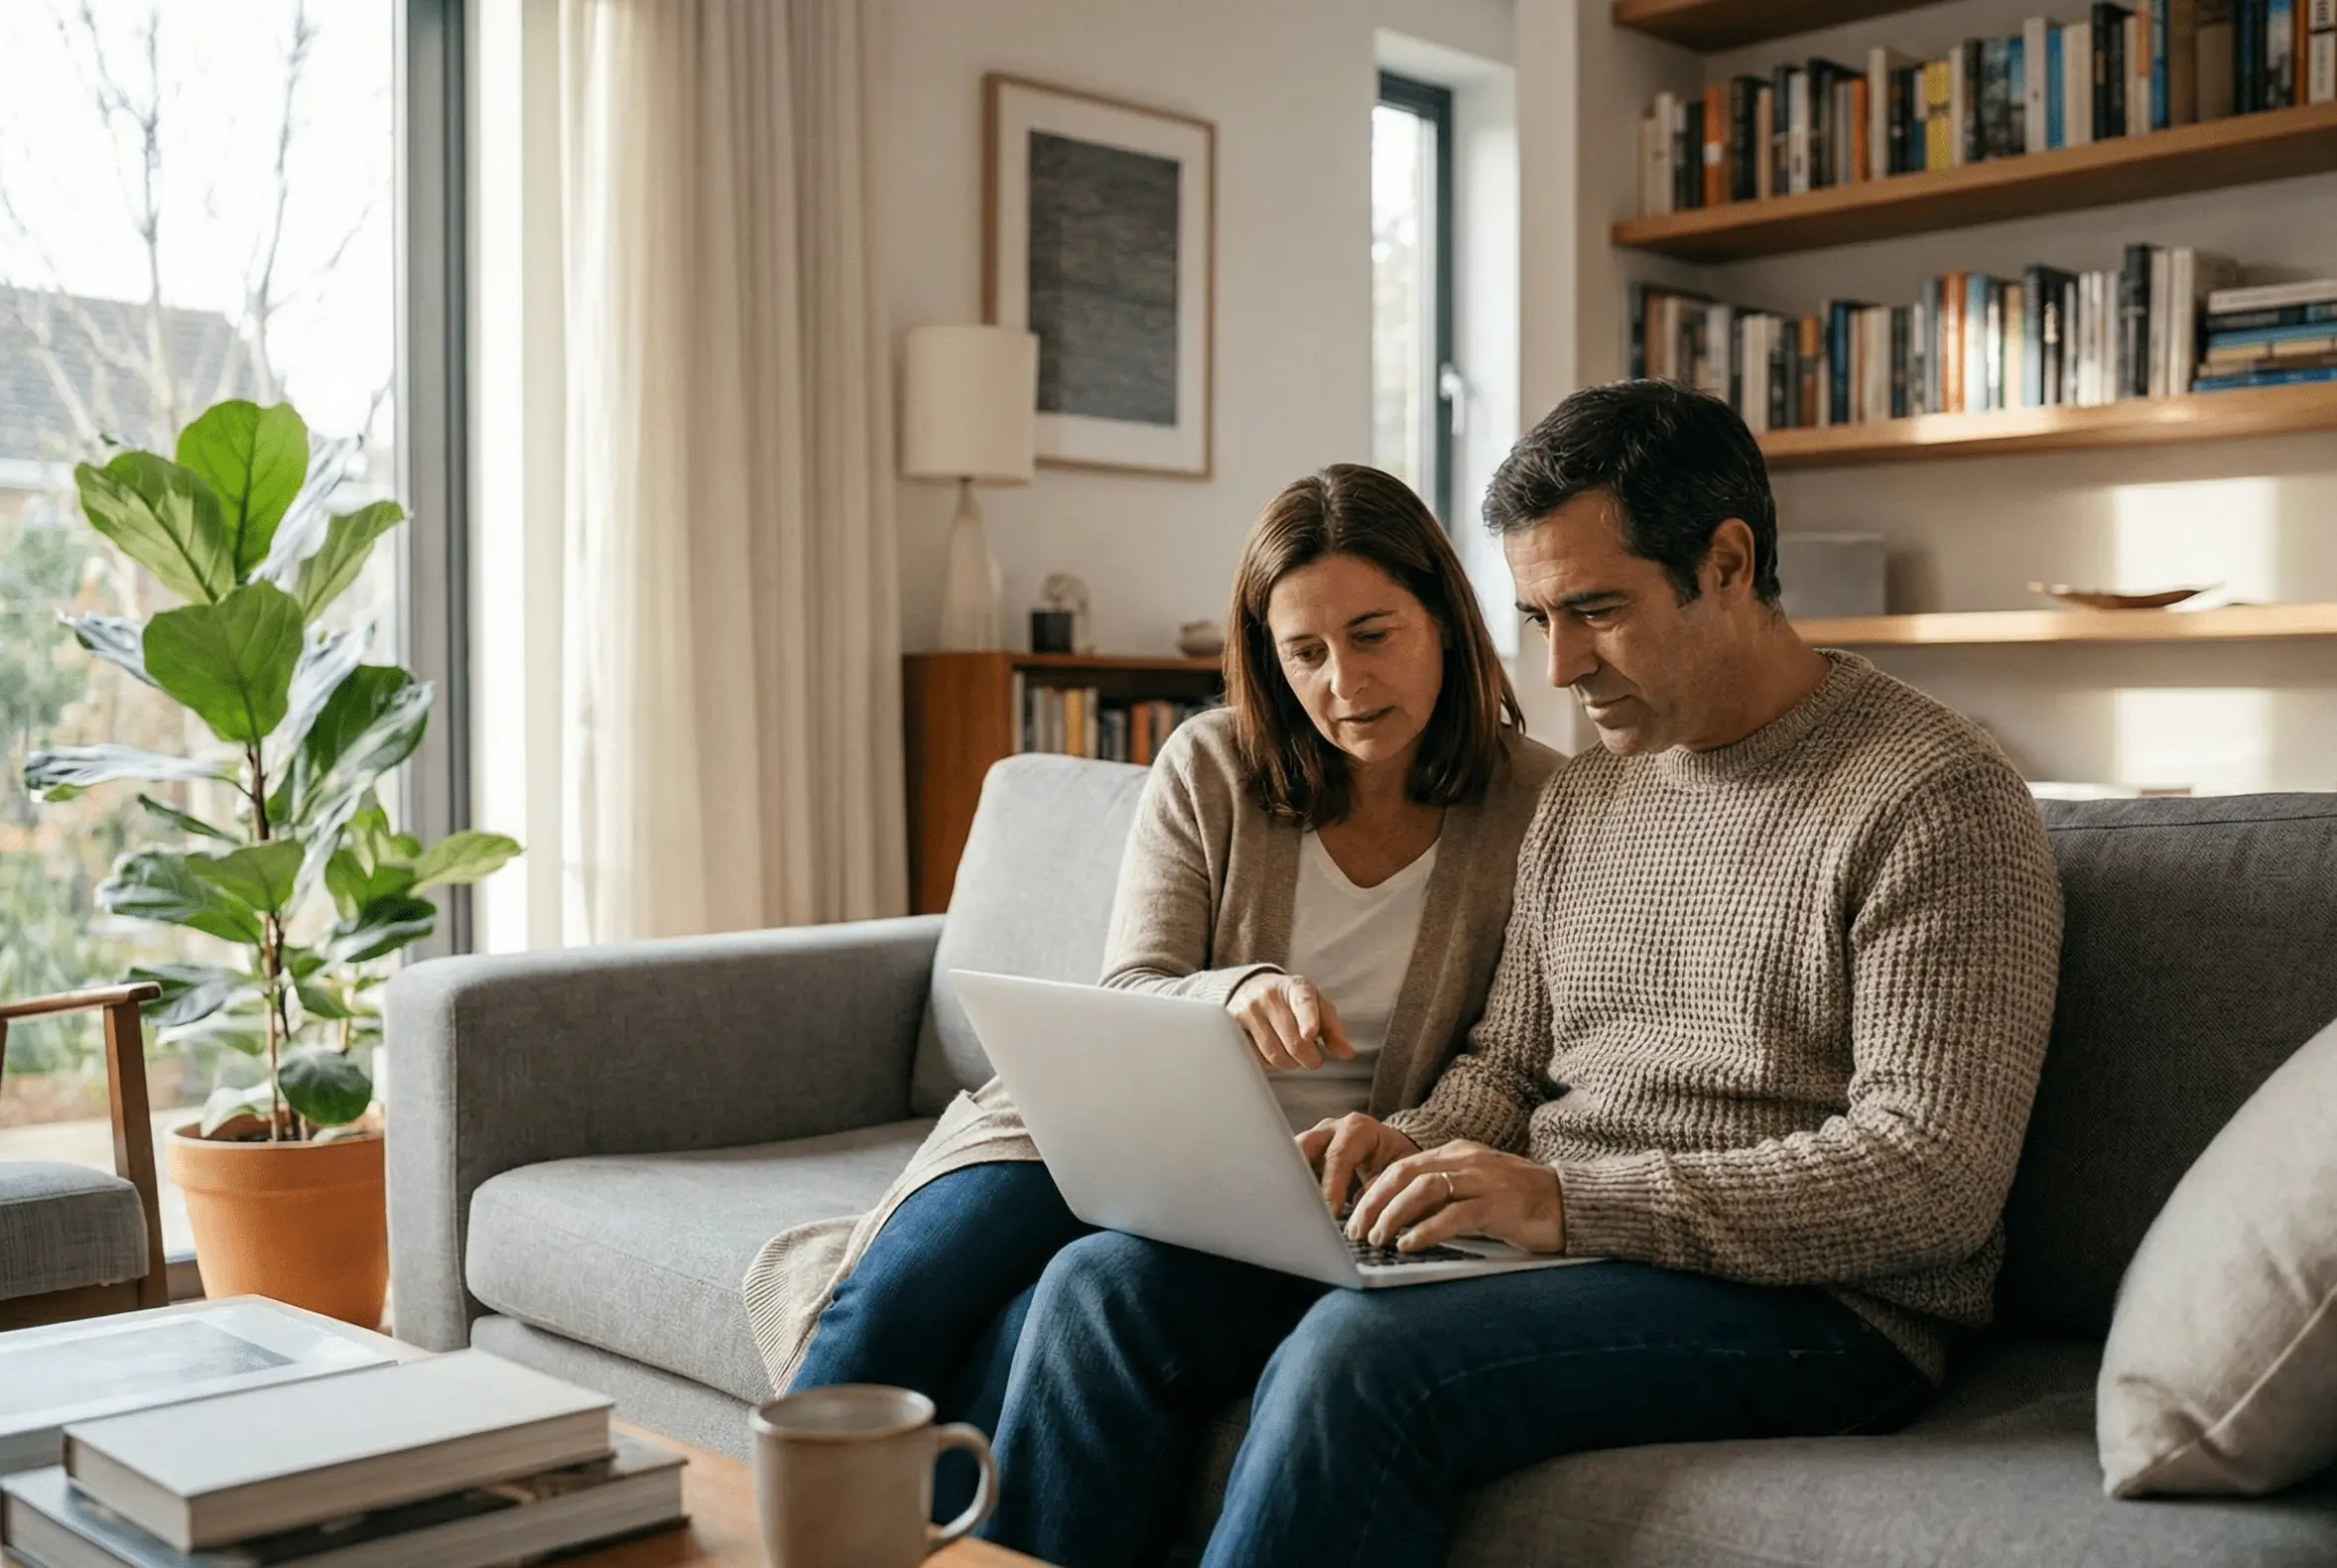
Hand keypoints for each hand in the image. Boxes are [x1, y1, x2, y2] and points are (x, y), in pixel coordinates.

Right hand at [1228, 972, 1355, 1070]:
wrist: (1253, 987)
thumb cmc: (1293, 1001)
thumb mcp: (1318, 1006)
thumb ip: (1334, 1029)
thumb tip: (1347, 1054)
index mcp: (1297, 987)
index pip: (1303, 1003)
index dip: (1308, 1020)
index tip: (1310, 1034)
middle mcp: (1270, 995)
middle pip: (1294, 1042)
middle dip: (1310, 1059)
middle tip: (1315, 1059)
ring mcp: (1249, 1009)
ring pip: (1275, 1054)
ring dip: (1291, 1064)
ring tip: (1296, 1055)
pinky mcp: (1233, 1025)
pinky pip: (1256, 1057)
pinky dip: (1271, 1063)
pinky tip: (1276, 1051)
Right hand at [1299, 1113, 1418, 1212]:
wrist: (1393, 1151)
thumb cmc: (1398, 1162)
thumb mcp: (1399, 1173)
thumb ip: (1380, 1189)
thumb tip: (1361, 1215)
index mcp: (1359, 1129)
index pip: (1339, 1155)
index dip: (1332, 1185)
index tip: (1330, 1211)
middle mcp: (1332, 1129)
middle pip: (1304, 1146)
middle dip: (1299, 1176)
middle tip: (1301, 1207)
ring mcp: (1316, 1139)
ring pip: (1291, 1154)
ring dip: (1291, 1180)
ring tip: (1294, 1208)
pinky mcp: (1306, 1152)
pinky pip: (1292, 1166)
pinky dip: (1293, 1185)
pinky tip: (1295, 1206)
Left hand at [1345, 1140, 1566, 1255]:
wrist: (1572, 1202)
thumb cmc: (1520, 1204)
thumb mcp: (1474, 1192)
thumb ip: (1442, 1198)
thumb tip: (1400, 1221)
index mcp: (1456, 1154)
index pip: (1402, 1166)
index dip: (1373, 1190)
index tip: (1354, 1215)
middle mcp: (1465, 1161)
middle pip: (1404, 1174)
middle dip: (1373, 1202)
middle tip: (1356, 1231)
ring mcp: (1482, 1180)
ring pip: (1423, 1190)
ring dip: (1393, 1215)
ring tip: (1377, 1239)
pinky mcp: (1498, 1205)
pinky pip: (1453, 1215)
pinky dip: (1426, 1230)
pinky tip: (1409, 1245)